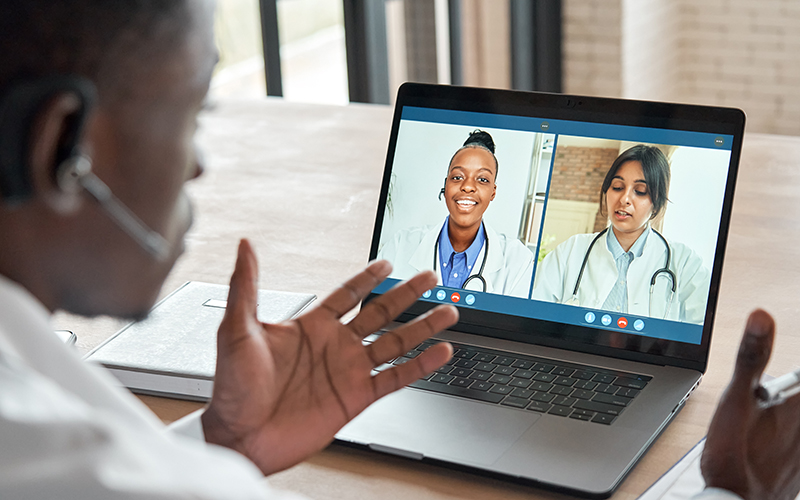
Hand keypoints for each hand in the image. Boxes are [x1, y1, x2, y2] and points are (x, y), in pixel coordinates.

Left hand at [201, 239, 457, 474]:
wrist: (239, 436)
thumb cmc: (231, 386)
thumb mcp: (237, 329)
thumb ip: (246, 286)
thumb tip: (244, 246)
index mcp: (310, 326)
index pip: (346, 295)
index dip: (367, 278)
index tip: (386, 263)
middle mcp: (334, 345)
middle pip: (380, 313)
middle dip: (406, 295)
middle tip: (430, 277)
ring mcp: (348, 371)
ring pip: (395, 343)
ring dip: (422, 327)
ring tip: (448, 311)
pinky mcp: (356, 397)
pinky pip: (395, 378)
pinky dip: (420, 366)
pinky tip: (439, 353)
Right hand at [701, 309, 799, 499]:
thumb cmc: (734, 454)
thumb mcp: (735, 398)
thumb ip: (751, 356)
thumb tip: (761, 317)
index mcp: (799, 403)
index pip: (797, 380)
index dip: (782, 381)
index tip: (762, 390)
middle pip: (793, 395)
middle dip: (782, 393)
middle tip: (758, 399)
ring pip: (793, 418)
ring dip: (782, 413)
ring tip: (759, 420)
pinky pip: (795, 441)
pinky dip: (784, 434)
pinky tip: (768, 438)